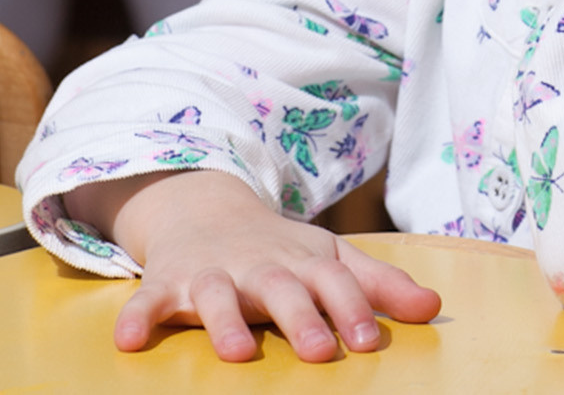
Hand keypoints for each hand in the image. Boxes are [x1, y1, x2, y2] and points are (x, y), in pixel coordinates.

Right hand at [71, 171, 440, 362]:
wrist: (206, 208)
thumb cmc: (282, 250)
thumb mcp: (331, 257)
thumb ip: (379, 285)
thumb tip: (435, 309)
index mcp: (302, 263)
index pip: (333, 282)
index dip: (352, 309)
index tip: (369, 340)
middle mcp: (259, 267)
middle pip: (281, 289)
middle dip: (299, 319)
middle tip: (319, 352)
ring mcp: (211, 274)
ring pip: (216, 295)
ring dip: (225, 322)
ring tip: (239, 353)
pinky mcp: (167, 282)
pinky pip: (147, 300)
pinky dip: (136, 316)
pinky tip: (128, 341)